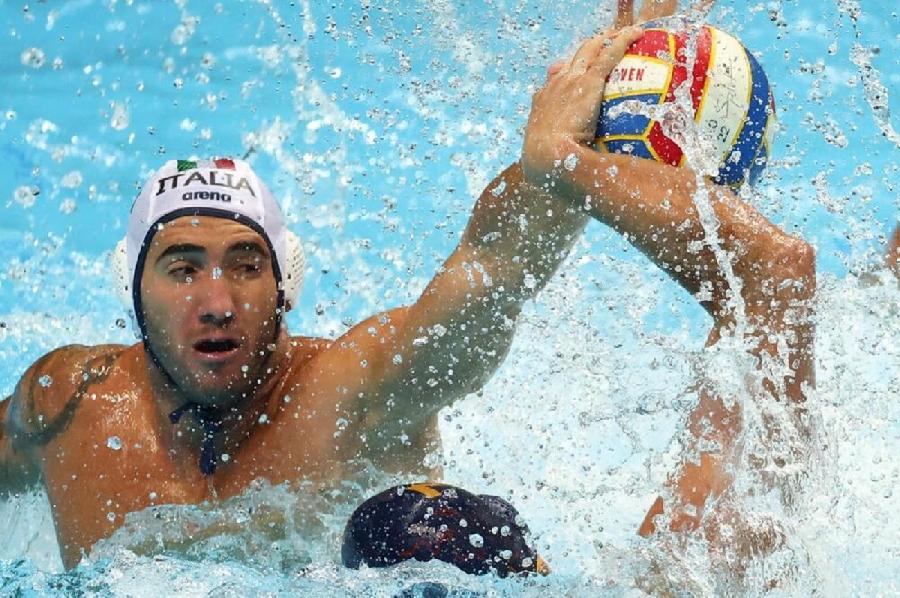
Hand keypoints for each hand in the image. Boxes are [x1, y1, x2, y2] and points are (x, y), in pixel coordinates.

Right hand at [521, 27, 643, 186]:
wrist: (546, 159)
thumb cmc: (550, 171)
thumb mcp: (550, 167)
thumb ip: (564, 166)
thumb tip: (577, 182)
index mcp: (542, 105)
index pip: (553, 82)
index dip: (564, 75)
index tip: (574, 74)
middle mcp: (553, 87)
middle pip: (570, 60)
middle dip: (586, 49)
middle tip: (602, 45)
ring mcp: (568, 82)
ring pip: (588, 49)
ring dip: (604, 38)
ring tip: (621, 34)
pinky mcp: (587, 82)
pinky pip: (609, 53)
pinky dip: (624, 40)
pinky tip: (639, 33)